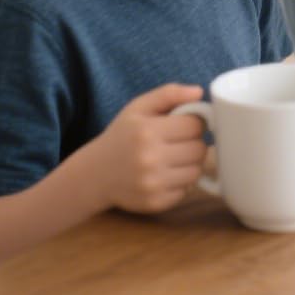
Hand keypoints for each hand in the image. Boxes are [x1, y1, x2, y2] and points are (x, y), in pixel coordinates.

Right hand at [90, 84, 207, 212]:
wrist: (94, 174)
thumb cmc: (122, 136)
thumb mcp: (139, 107)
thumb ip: (169, 94)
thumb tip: (198, 92)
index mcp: (148, 131)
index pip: (195, 125)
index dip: (194, 123)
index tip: (184, 124)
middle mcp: (150, 159)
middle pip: (200, 149)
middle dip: (194, 143)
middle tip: (180, 142)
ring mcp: (153, 184)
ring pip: (196, 171)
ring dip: (190, 164)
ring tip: (174, 158)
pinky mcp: (155, 202)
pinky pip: (186, 190)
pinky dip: (181, 183)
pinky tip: (165, 175)